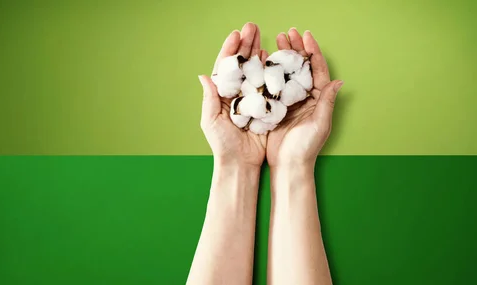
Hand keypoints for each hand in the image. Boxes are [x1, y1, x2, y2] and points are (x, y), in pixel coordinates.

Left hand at [199, 23, 269, 167]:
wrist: (241, 163)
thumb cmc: (222, 145)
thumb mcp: (211, 121)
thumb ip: (210, 99)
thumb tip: (204, 76)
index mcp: (222, 95)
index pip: (226, 67)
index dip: (231, 50)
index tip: (236, 34)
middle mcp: (237, 93)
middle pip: (242, 64)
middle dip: (247, 44)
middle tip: (253, 27)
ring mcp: (252, 98)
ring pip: (256, 71)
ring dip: (259, 53)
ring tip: (263, 36)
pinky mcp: (266, 106)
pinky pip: (269, 85)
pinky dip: (271, 71)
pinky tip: (273, 59)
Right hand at [266, 28, 343, 167]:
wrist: (288, 165)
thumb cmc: (306, 147)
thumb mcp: (320, 123)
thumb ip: (327, 101)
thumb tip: (338, 81)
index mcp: (319, 99)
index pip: (317, 70)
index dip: (312, 51)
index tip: (306, 36)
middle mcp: (306, 97)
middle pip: (302, 67)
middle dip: (296, 49)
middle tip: (288, 32)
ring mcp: (291, 101)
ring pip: (288, 73)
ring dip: (284, 56)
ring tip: (277, 40)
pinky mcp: (277, 107)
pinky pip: (275, 85)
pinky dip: (271, 71)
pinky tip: (265, 60)